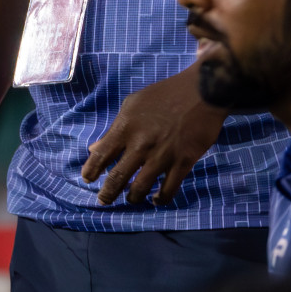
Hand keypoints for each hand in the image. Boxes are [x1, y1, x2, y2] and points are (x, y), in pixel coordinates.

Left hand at [81, 64, 226, 205]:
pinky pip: (168, 190)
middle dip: (107, 194)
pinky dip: (160, 199)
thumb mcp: (133, 104)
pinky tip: (156, 199)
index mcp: (125, 128)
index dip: (90, 171)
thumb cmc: (164, 94)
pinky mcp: (183, 163)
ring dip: (132, 197)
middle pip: (117, 178)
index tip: (88, 180)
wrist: (201, 91)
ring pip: (140, 189)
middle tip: (103, 200)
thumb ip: (114, 129)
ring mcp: (162, 156)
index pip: (100, 156)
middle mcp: (140, 145)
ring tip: (131, 198)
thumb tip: (94, 149)